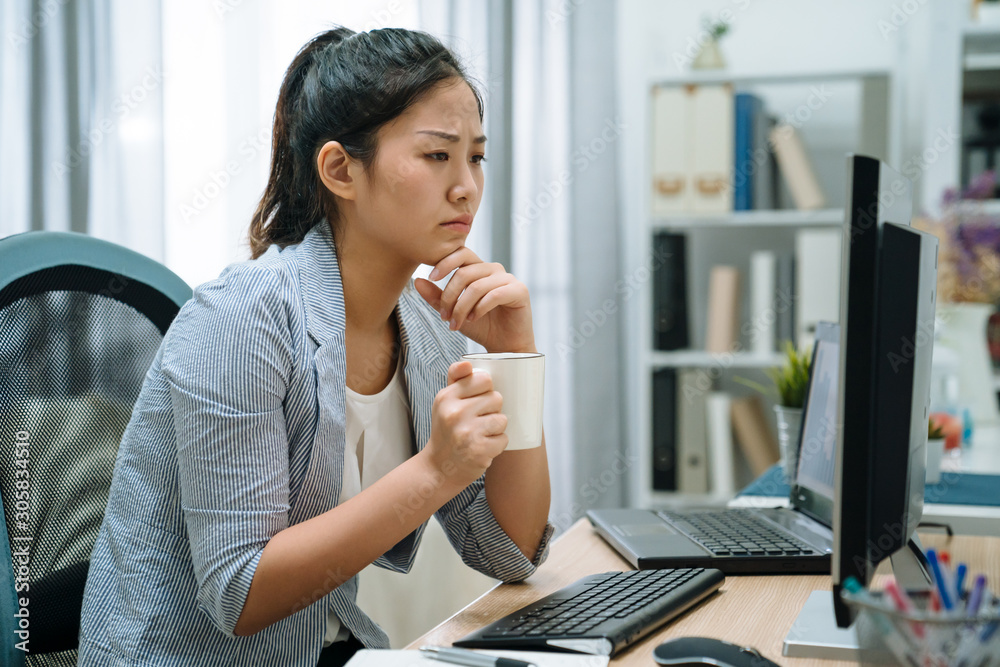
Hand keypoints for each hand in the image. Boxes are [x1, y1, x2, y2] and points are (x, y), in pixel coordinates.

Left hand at [414, 247, 535, 352]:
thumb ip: (437, 297)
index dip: (445, 262)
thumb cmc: (481, 327)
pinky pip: (494, 294)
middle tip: (444, 316)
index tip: (431, 277)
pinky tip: (474, 319)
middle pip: (465, 272)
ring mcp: (508, 278)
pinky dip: (480, 308)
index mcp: (479, 268)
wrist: (504, 347)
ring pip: (477, 286)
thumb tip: (417, 281)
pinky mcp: (520, 290)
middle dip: (450, 296)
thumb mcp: (453, 312)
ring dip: (462, 307)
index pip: (461, 253)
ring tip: (457, 323)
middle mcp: (494, 269)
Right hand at [426, 361, 507, 484]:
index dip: (486, 389)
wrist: (439, 467)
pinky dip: (496, 445)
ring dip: (495, 429)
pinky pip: (503, 439)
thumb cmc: (447, 430)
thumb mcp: (445, 402)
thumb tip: (466, 363)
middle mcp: (454, 413)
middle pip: (496, 398)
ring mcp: (466, 433)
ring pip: (502, 419)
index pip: (484, 379)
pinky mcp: (478, 451)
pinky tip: (481, 447)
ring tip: (479, 435)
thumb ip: (456, 379)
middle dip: (492, 410)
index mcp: (446, 397)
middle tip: (476, 421)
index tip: (477, 400)